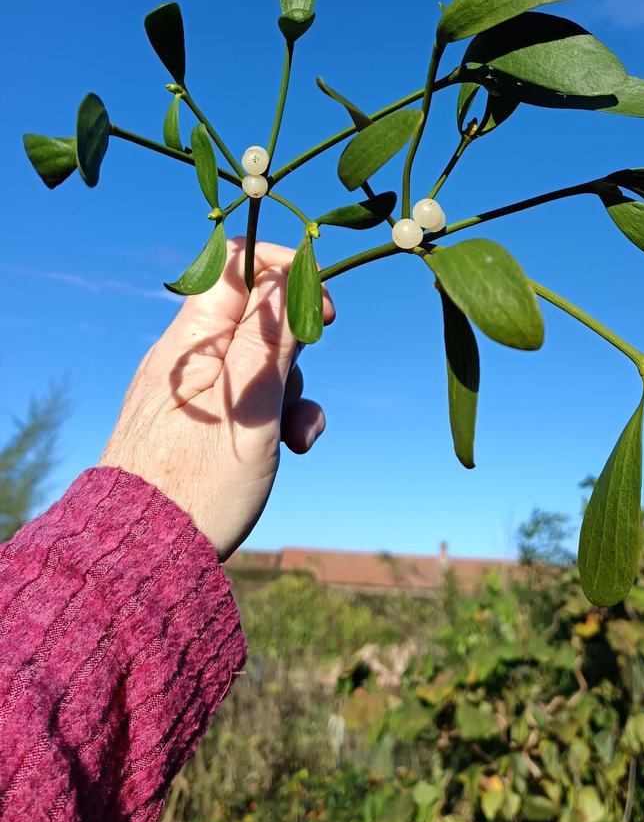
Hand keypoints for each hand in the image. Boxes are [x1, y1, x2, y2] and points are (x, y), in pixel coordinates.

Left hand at [100, 237, 334, 558]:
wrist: (143, 557)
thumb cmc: (196, 485)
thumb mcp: (249, 407)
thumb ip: (271, 339)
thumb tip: (289, 276)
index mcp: (192, 340)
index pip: (237, 264)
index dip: (286, 271)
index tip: (322, 309)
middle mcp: (188, 356)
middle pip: (258, 315)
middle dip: (295, 348)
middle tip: (298, 385)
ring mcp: (193, 389)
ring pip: (261, 363)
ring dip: (291, 392)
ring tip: (291, 440)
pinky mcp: (199, 421)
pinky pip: (248, 398)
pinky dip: (275, 416)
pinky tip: (286, 450)